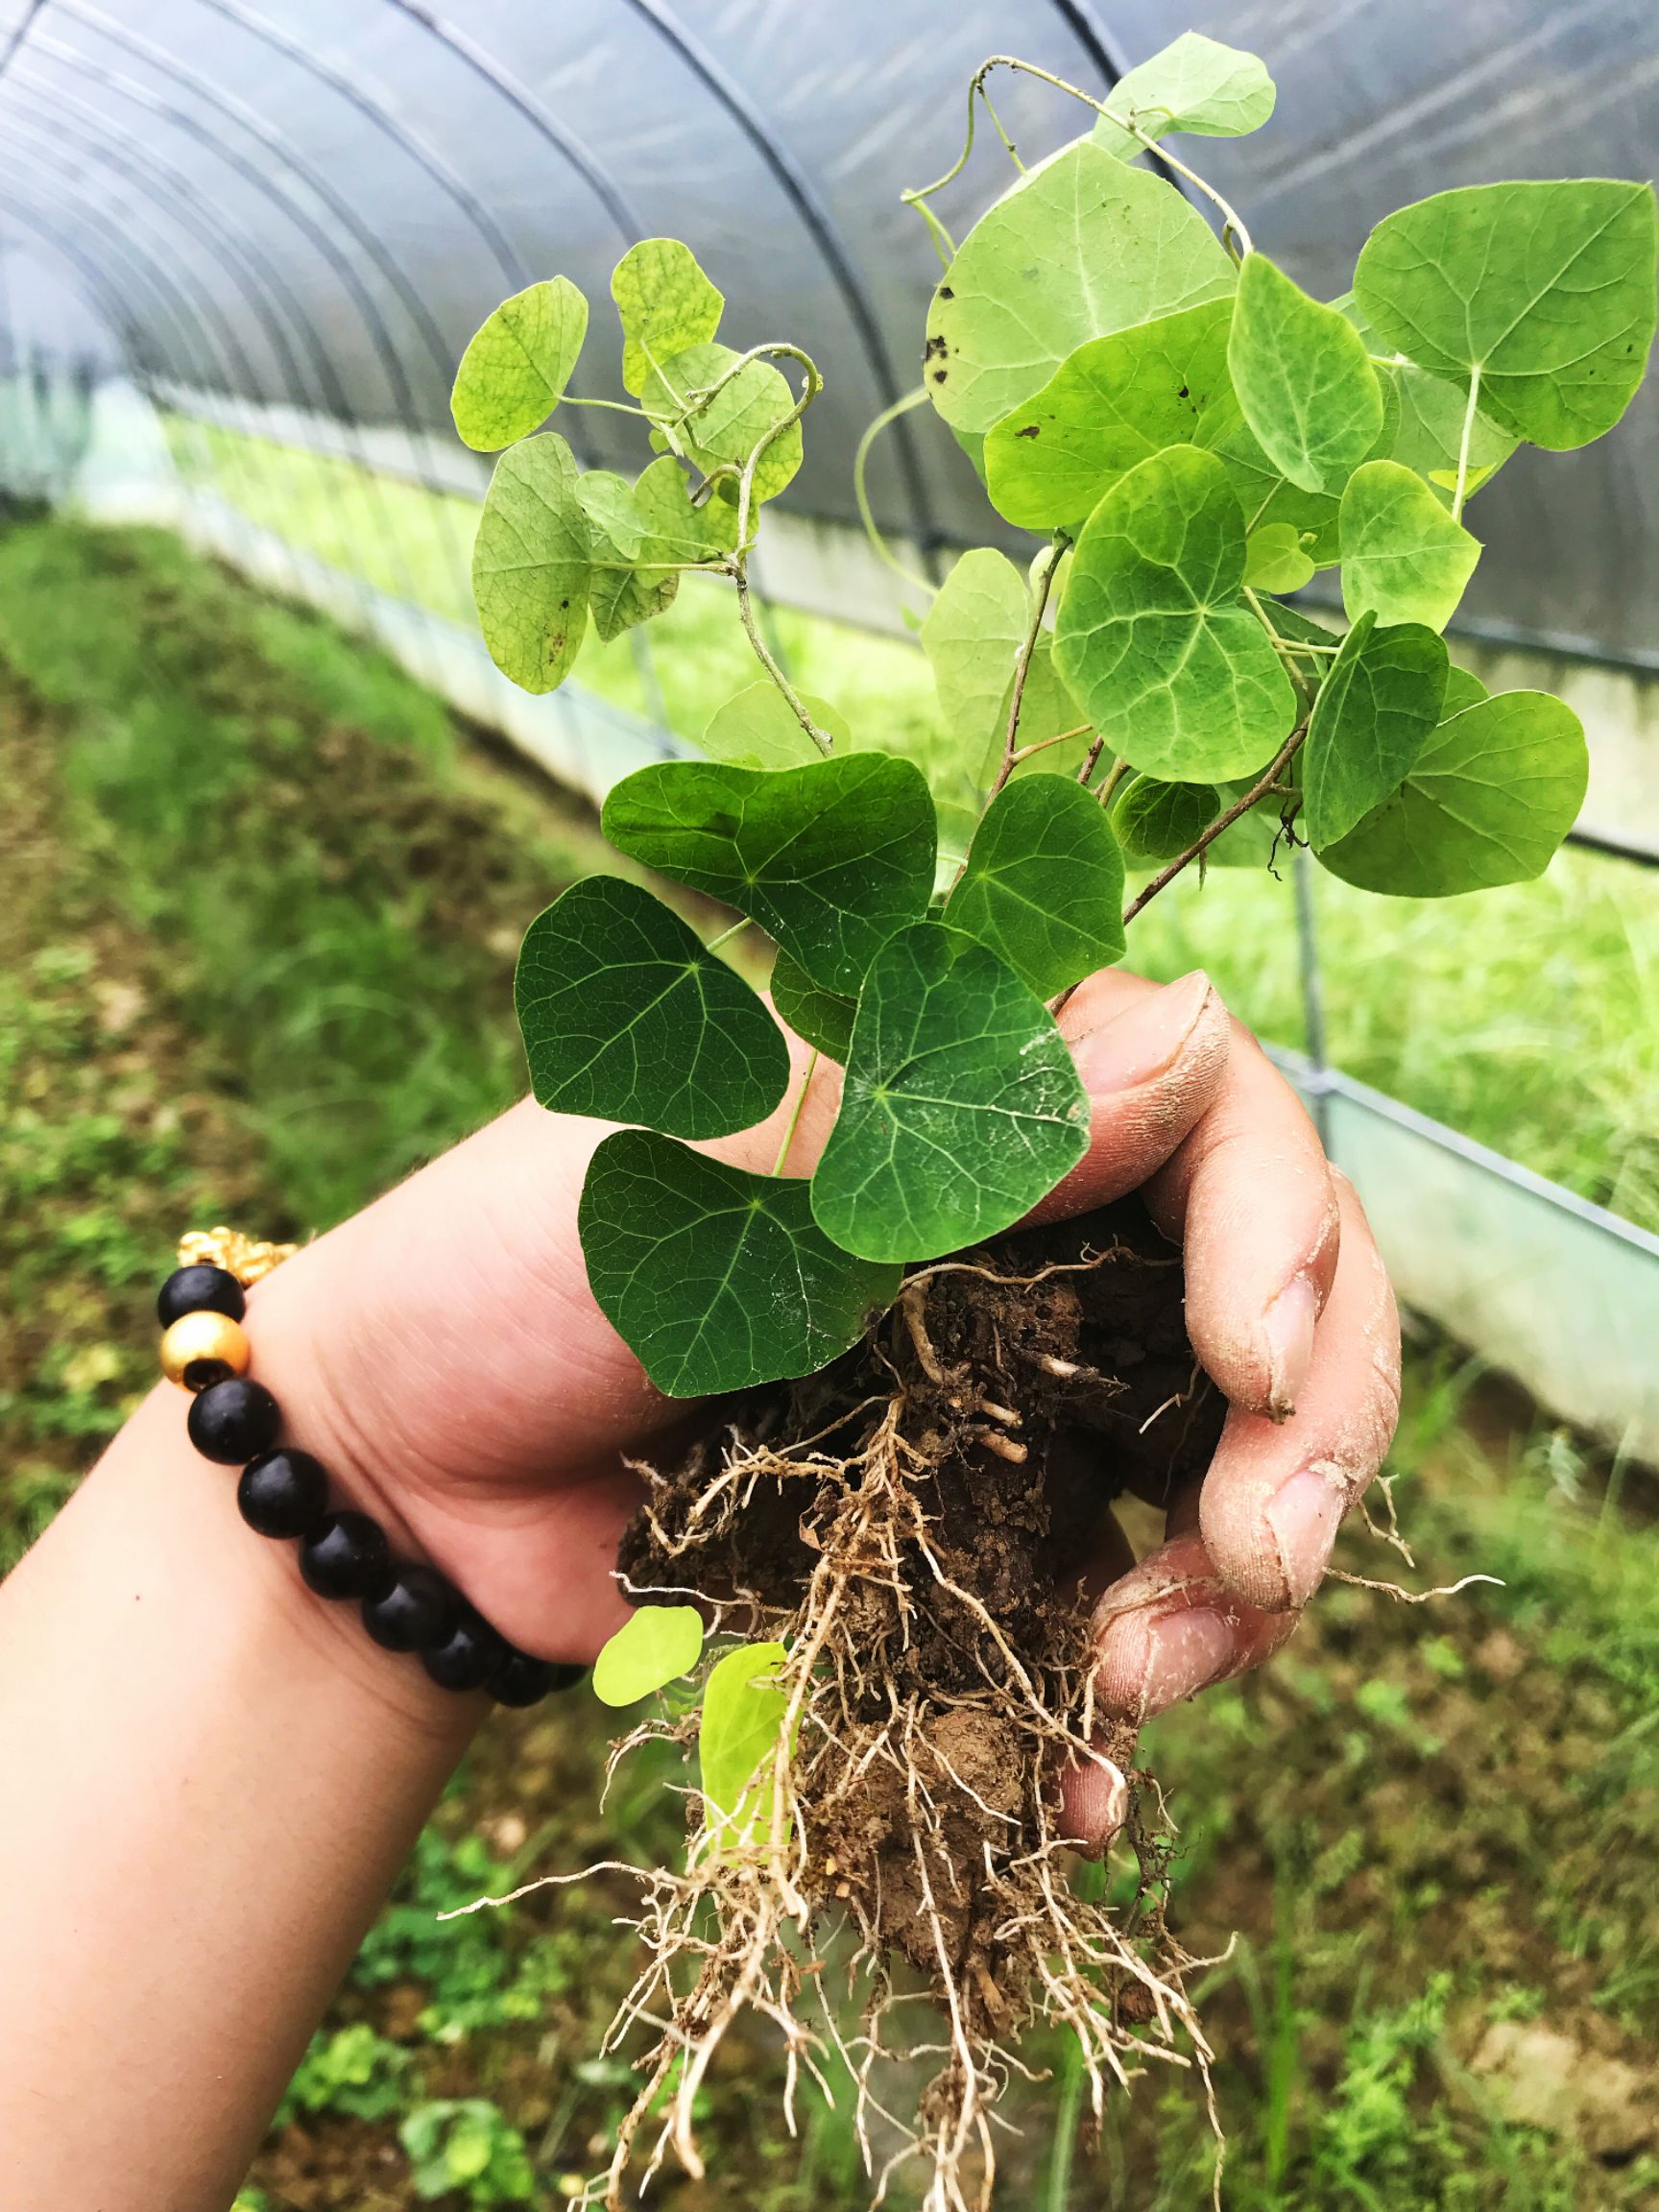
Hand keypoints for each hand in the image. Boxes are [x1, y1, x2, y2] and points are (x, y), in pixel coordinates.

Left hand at [252, 969, 1399, 1803]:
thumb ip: (937, 1117)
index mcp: (981, 1103)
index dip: (1282, 1231)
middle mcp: (1034, 1237)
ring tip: (1133, 1681)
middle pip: (1275, 1302)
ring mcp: (1018, 1395)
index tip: (1249, 1359)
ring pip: (1221, 1470)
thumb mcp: (705, 1155)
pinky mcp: (973, 1534)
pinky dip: (1120, 1711)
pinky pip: (1102, 1607)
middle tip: (1268, 1562)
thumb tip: (1196, 1038)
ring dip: (1234, 1591)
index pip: (1218, 1119)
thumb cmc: (516, 1263)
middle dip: (1311, 1434)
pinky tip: (1089, 1788)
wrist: (403, 1480)